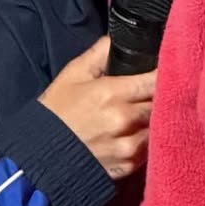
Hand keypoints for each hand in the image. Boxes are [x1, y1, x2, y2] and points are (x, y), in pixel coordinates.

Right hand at [38, 37, 153, 178]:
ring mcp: (129, 145)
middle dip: (162, 95)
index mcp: (112, 93)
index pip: (156, 79)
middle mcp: (125, 119)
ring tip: (145, 113)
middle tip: (154, 91)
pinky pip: (151, 148)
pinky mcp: (129, 165)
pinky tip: (135, 133)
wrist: (41, 154)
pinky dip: (148, 139)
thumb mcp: (73, 74)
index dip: (164, 74)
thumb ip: (100, 54)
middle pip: (163, 103)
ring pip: (161, 126)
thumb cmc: (57, 112)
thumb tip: (119, 40)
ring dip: (157, 119)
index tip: (164, 71)